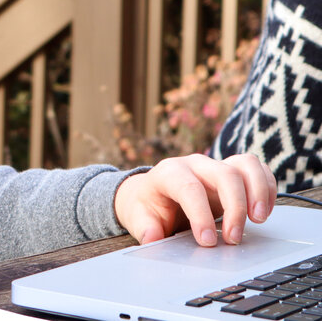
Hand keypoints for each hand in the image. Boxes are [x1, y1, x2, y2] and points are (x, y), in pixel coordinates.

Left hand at [113, 153, 275, 246]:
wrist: (153, 193)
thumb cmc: (149, 205)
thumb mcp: (138, 217)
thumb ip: (144, 227)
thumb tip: (151, 237)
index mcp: (169, 172)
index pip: (189, 188)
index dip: (200, 215)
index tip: (207, 241)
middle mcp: (195, 164)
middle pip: (224, 174)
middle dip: (235, 208)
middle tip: (233, 238)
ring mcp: (216, 165)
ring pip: (246, 165)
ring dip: (258, 192)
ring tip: (258, 220)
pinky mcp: (233, 171)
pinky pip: (258, 169)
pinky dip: (267, 188)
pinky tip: (263, 211)